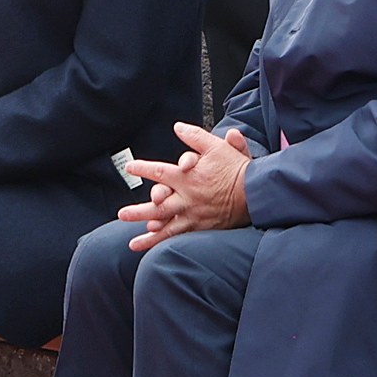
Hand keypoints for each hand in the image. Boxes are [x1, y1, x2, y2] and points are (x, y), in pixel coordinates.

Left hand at [119, 123, 255, 248]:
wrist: (255, 193)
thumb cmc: (236, 168)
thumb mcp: (216, 146)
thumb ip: (195, 136)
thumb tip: (178, 127)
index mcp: (188, 177)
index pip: (160, 172)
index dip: (143, 169)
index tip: (130, 168)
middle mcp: (188, 198)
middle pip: (158, 205)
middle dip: (137, 211)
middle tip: (122, 214)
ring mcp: (194, 215)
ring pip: (167, 227)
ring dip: (148, 236)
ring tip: (131, 243)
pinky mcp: (202, 227)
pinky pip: (180, 237)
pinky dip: (167, 243)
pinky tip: (156, 249)